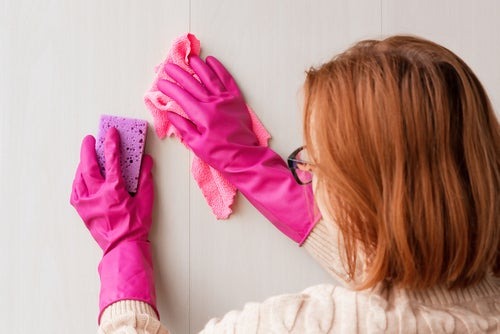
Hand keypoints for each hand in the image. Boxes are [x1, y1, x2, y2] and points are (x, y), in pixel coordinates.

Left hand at [70, 127, 153, 252]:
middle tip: (90, 139)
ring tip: (86, 157)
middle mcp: (97, 194)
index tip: (112, 132)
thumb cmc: (136, 225)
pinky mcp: (82, 210)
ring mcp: (87, 202)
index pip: (113, 160)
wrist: (122, 247)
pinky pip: (75, 191)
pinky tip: (81, 177)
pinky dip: (78, 181)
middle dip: (88, 149)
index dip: (112, 143)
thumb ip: (145, 178)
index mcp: (114, 190)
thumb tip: (146, 161)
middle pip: (89, 165)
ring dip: (82, 164)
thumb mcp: (146, 200)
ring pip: (79, 177)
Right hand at [158, 56, 319, 243]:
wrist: (244, 157)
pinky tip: (212, 62)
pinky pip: (227, 80)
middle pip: (193, 83)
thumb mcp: (196, 145)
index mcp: (201, 114)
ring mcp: (226, 100)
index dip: (169, 88)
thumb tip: (171, 114)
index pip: (181, 96)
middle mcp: (213, 103)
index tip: (160, 83)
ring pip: (210, 77)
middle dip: (179, 73)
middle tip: (168, 66)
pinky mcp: (237, 100)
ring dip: (199, 66)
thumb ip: (183, 127)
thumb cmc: (219, 154)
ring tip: (190, 59)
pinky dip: (219, 69)